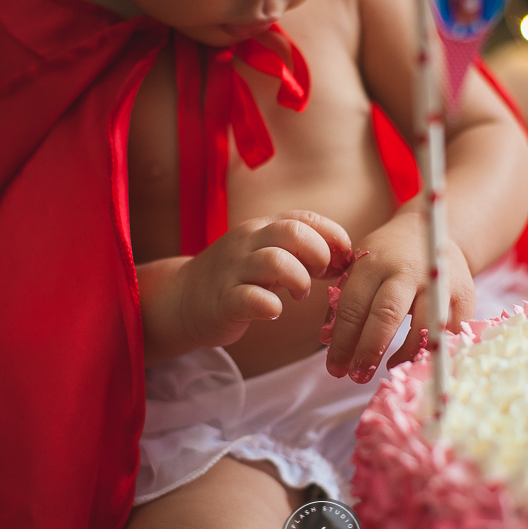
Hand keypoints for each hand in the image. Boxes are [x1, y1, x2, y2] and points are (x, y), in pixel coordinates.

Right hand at [176, 210, 351, 347]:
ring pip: (275, 261)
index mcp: (262, 228)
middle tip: (320, 276)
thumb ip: (300, 251)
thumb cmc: (237, 277)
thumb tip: (344, 258)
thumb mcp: (267, 254)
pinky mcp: (223, 300)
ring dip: (299, 280)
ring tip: (299, 294)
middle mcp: (247, 243)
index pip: (305, 218)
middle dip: (318, 255)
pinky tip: (274, 311)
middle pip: (293, 232)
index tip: (341, 260)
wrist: (183, 298)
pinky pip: (251, 298)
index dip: (333, 237)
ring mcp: (233, 270)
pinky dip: (271, 306)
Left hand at [324, 211, 475, 382]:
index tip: (334, 368)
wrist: (434, 232)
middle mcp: (406, 270)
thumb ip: (344, 301)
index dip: (343, 342)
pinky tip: (419, 359)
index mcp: (373, 263)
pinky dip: (435, 349)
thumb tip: (328, 341)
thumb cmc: (387, 258)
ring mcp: (438, 281)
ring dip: (404, 354)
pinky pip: (450, 331)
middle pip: (386, 315)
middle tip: (357, 376)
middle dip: (369, 350)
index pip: (353, 307)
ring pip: (423, 326)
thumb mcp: (360, 267)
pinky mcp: (464, 294)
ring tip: (388, 368)